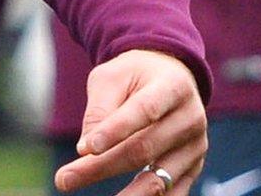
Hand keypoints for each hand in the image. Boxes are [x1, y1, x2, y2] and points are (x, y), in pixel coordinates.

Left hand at [53, 49, 206, 195]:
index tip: (84, 149)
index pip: (144, 110)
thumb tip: (87, 151)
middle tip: (65, 179)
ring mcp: (195, 146)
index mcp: (174, 86)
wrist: (170, 77)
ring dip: (125, 195)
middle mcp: (191, 117)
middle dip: (102, 167)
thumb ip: (100, 110)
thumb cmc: (135, 76)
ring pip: (157, 179)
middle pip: (145, 149)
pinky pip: (172, 194)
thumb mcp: (112, 77)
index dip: (115, 130)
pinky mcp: (193, 168)